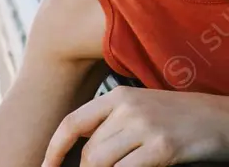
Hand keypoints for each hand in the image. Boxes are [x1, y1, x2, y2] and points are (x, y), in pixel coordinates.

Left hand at [43, 86, 228, 166]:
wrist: (225, 119)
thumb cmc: (183, 120)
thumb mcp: (143, 111)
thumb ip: (114, 125)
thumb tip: (85, 151)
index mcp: (118, 97)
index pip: (72, 123)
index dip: (54, 149)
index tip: (46, 166)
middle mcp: (127, 108)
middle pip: (88, 149)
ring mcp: (145, 127)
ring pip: (102, 161)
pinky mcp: (163, 147)